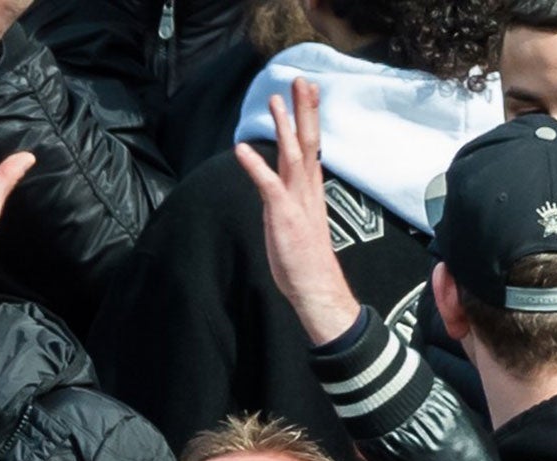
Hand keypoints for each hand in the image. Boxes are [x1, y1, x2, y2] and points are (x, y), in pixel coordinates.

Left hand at [235, 79, 359, 344]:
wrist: (314, 284)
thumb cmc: (303, 258)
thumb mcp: (296, 221)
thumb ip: (290, 201)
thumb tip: (280, 190)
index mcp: (311, 189)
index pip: (313, 145)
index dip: (309, 118)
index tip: (308, 92)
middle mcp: (308, 188)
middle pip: (309, 140)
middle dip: (304, 109)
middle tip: (300, 80)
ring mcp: (297, 199)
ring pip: (293, 153)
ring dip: (283, 125)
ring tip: (275, 99)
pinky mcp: (283, 213)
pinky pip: (268, 184)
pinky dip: (255, 165)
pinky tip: (242, 148)